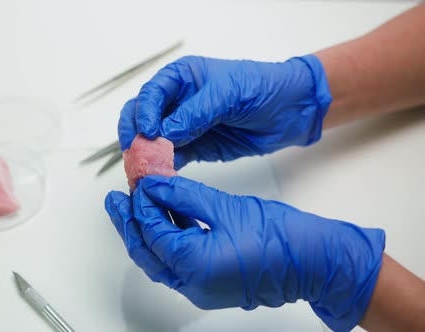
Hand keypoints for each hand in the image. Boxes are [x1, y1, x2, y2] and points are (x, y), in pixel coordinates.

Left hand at [105, 176, 384, 330]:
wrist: (317, 263)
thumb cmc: (282, 238)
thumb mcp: (226, 208)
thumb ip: (184, 196)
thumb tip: (155, 185)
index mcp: (195, 266)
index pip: (153, 233)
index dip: (142, 205)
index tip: (139, 182)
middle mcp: (193, 285)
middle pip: (147, 253)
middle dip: (129, 225)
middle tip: (116, 200)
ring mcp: (201, 288)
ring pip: (160, 259)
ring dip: (147, 232)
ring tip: (136, 204)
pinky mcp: (210, 283)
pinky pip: (178, 262)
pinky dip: (168, 239)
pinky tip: (166, 217)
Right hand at [117, 55, 331, 168]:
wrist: (291, 111)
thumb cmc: (263, 88)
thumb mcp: (229, 93)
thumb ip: (195, 113)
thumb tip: (163, 133)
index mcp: (181, 78)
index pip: (150, 94)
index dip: (143, 112)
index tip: (147, 131)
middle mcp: (176, 101)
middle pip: (140, 117)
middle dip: (136, 136)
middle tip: (138, 156)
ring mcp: (183, 127)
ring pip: (150, 141)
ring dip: (145, 157)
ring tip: (145, 173)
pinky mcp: (194, 149)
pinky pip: (169, 160)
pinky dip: (163, 169)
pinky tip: (162, 179)